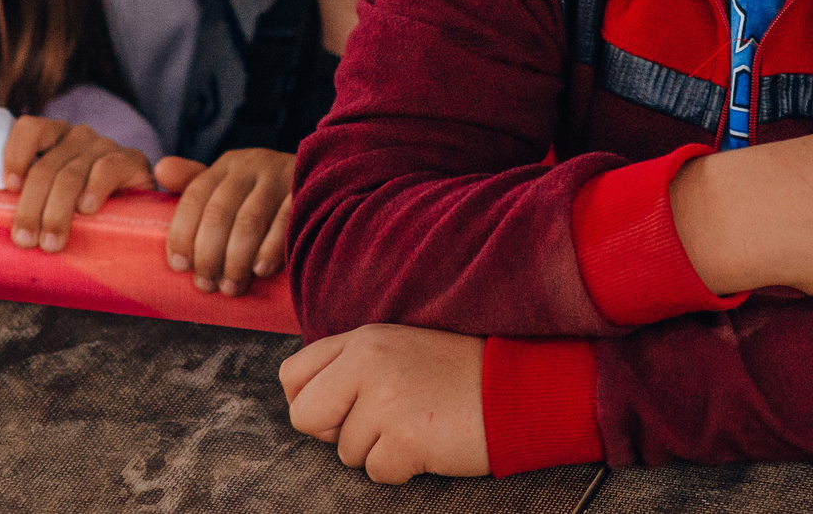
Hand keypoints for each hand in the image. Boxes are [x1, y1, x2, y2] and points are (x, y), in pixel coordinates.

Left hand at [2, 116, 153, 252]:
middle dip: (31, 207)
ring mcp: (105, 146)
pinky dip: (94, 190)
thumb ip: (31, 194)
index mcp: (54, 138)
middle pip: (46, 166)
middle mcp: (78, 137)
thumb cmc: (83, 208)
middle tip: (25, 240)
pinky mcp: (131, 160)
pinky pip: (107, 169)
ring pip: (70, 175)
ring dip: (57, 212)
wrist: (135, 213)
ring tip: (51, 242)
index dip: (16, 154)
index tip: (8, 187)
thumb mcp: (52, 197)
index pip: (30, 129)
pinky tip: (87, 210)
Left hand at [157, 150, 294, 296]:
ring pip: (249, 221)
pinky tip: (260, 271)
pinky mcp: (307, 192)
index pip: (195, 196)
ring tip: (232, 287)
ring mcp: (281, 177)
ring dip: (235, 260)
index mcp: (227, 165)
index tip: (179, 267)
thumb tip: (161, 169)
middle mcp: (253, 165)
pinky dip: (270, 250)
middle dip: (208, 255)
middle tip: (207, 285)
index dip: (182, 233)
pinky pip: (284, 224)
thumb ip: (195, 183)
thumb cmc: (263, 195)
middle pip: (219, 212)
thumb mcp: (230, 185)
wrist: (326, 180)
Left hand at [281, 324, 489, 481]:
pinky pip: (377, 473)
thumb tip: (307, 404)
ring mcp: (386, 401)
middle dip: (334, 432)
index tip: (341, 408)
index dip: (311, 400)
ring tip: (417, 425)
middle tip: (380, 422)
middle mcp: (368, 363)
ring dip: (378, 450)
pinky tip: (429, 443)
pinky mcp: (405, 439)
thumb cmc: (458, 374)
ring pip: (346, 452)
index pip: (293, 374)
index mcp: (364, 339)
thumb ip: (352, 365)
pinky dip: (401, 468)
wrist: (519, 388)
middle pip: (305, 417)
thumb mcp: (400, 348)